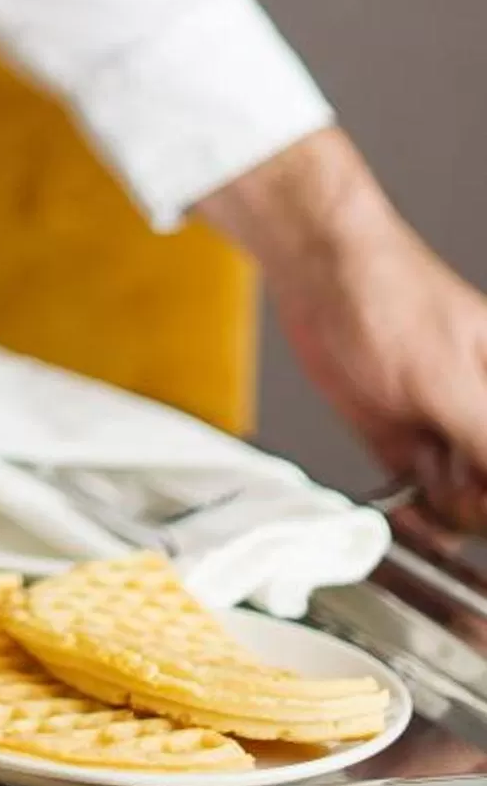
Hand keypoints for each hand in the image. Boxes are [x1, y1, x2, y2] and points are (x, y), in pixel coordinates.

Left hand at [200, 128, 486, 528]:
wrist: (315, 269)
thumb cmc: (391, 295)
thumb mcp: (451, 380)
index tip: (475, 492)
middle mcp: (480, 410)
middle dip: (474, 505)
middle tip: (449, 489)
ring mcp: (441, 425)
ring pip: (461, 501)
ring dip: (445, 516)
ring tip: (424, 502)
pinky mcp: (397, 435)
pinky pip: (417, 494)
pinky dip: (413, 511)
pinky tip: (405, 511)